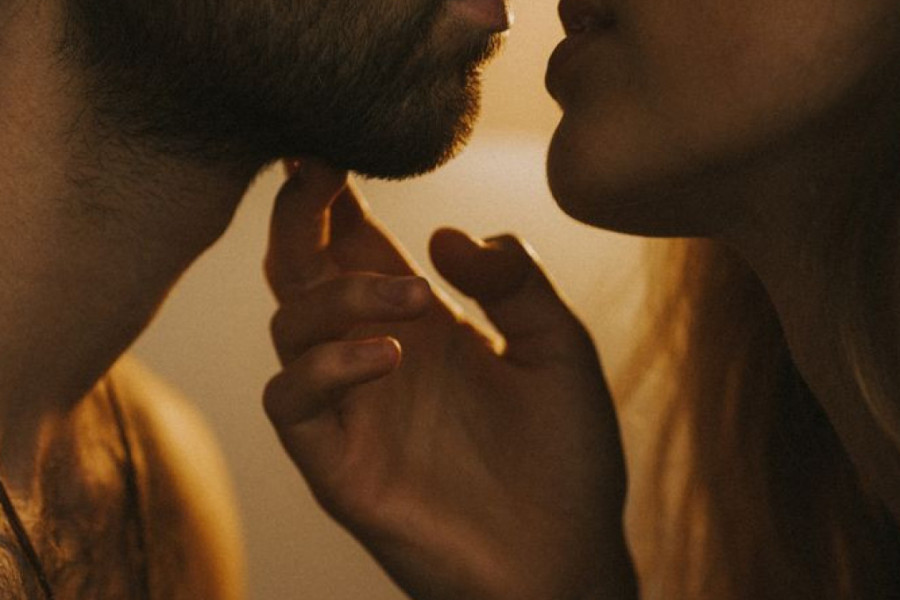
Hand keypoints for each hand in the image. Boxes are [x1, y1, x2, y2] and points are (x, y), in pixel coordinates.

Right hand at [264, 161, 636, 599]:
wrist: (566, 560)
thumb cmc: (567, 457)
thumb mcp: (559, 348)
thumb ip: (514, 282)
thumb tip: (445, 233)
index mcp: (422, 321)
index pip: (355, 244)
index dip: (336, 194)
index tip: (336, 146)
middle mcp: (376, 353)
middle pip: (301, 270)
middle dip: (300, 216)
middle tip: (320, 172)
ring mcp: (353, 408)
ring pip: (288, 326)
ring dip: (338, 295)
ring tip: (418, 300)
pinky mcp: (337, 463)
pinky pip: (293, 401)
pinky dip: (327, 366)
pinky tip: (391, 356)